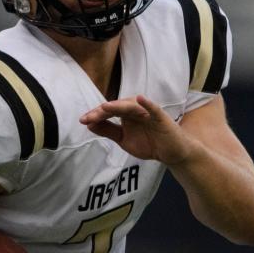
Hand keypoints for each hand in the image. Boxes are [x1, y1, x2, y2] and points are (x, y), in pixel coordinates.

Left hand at [80, 95, 197, 164]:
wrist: (171, 154)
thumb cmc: (149, 143)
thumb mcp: (124, 139)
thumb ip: (108, 131)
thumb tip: (89, 125)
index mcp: (125, 115)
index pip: (108, 112)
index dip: (95, 115)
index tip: (82, 120)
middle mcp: (135, 111)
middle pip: (116, 107)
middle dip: (102, 112)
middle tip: (88, 117)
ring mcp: (148, 112)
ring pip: (131, 106)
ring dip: (118, 106)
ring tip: (105, 107)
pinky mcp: (161, 117)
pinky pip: (154, 108)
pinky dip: (148, 103)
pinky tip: (140, 99)